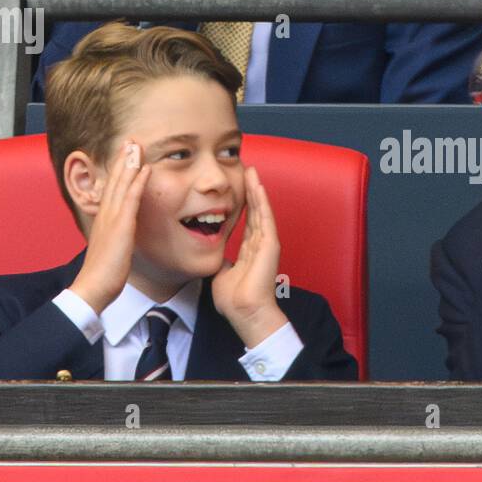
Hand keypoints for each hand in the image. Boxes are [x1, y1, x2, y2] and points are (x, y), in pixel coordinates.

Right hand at [70, 141, 150, 313]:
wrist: (93, 288)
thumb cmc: (104, 274)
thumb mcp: (110, 250)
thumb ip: (115, 239)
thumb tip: (121, 238)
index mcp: (103, 220)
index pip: (111, 189)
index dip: (118, 171)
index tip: (125, 155)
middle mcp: (105, 215)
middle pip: (114, 181)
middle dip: (122, 159)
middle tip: (130, 140)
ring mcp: (112, 219)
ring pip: (121, 184)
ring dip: (129, 163)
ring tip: (136, 145)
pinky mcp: (120, 227)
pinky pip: (131, 199)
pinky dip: (138, 181)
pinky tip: (145, 168)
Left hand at [211, 166, 289, 346]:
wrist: (245, 312)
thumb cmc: (234, 299)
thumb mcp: (222, 272)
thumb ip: (220, 260)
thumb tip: (210, 252)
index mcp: (251, 250)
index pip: (247, 221)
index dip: (242, 204)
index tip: (236, 188)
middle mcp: (260, 244)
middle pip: (256, 211)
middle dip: (251, 190)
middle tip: (247, 169)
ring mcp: (267, 243)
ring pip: (262, 210)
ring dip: (257, 190)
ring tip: (252, 171)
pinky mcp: (270, 245)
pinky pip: (266, 218)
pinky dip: (262, 201)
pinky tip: (257, 186)